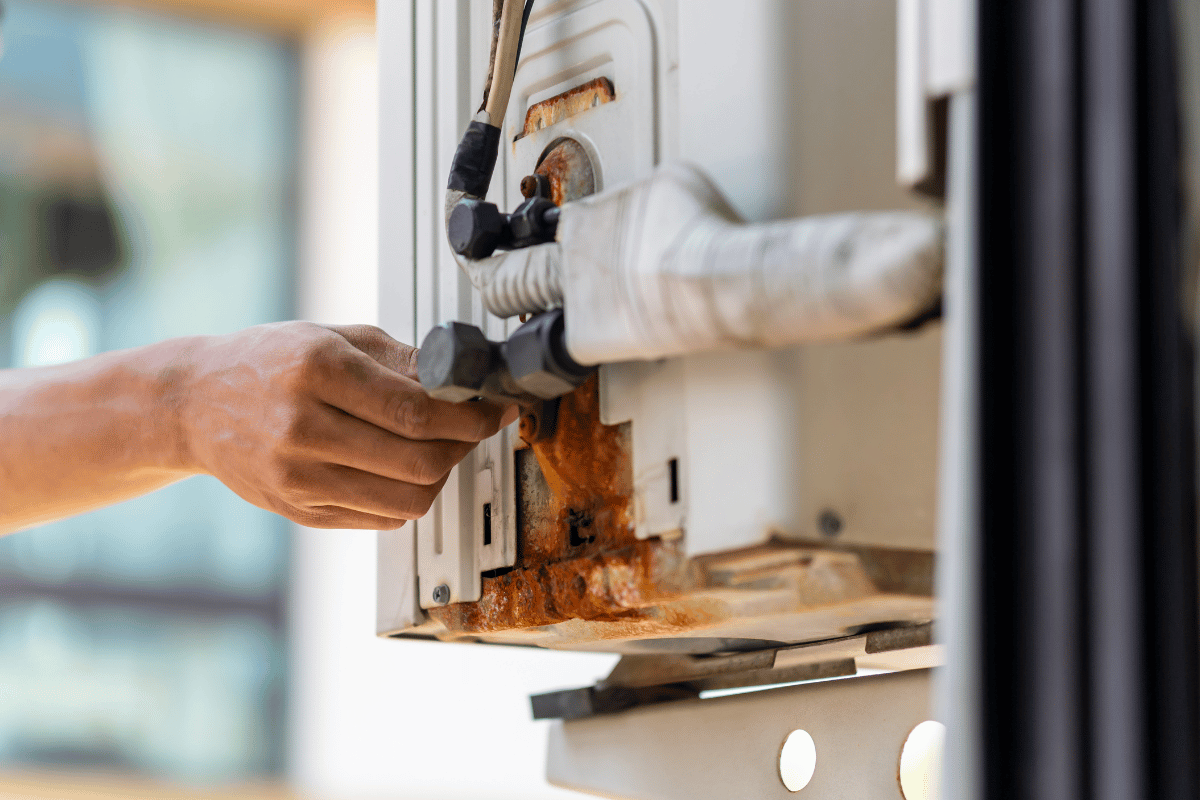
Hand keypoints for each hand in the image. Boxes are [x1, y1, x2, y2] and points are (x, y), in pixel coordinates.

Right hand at [180, 322, 514, 528]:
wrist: (192, 403)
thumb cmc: (265, 362)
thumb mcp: (333, 338)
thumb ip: (401, 360)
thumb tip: (463, 382)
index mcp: (316, 370)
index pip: (418, 411)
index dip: (472, 416)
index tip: (497, 409)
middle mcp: (303, 427)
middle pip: (419, 461)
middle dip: (464, 446)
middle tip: (473, 428)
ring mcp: (298, 476)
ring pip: (406, 500)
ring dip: (441, 477)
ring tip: (441, 451)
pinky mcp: (298, 510)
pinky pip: (380, 519)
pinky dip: (408, 497)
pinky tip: (404, 470)